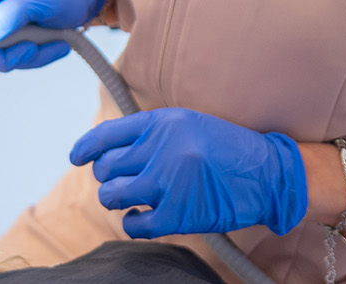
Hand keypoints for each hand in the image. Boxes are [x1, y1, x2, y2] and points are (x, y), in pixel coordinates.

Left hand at [70, 108, 308, 238]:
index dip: (85, 149)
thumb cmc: (227, 150)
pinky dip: (132, 223)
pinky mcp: (179, 213)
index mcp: (163, 123)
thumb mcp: (188, 125)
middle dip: (108, 177)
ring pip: (112, 194)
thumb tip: (108, 151)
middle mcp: (162, 149)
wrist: (269, 174)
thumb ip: (151, 134)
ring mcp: (170, 182)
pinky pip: (134, 223)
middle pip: (105, 168)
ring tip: (132, 199)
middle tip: (123, 182)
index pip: (106, 135)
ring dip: (116, 199)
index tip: (77, 158)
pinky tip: (142, 218)